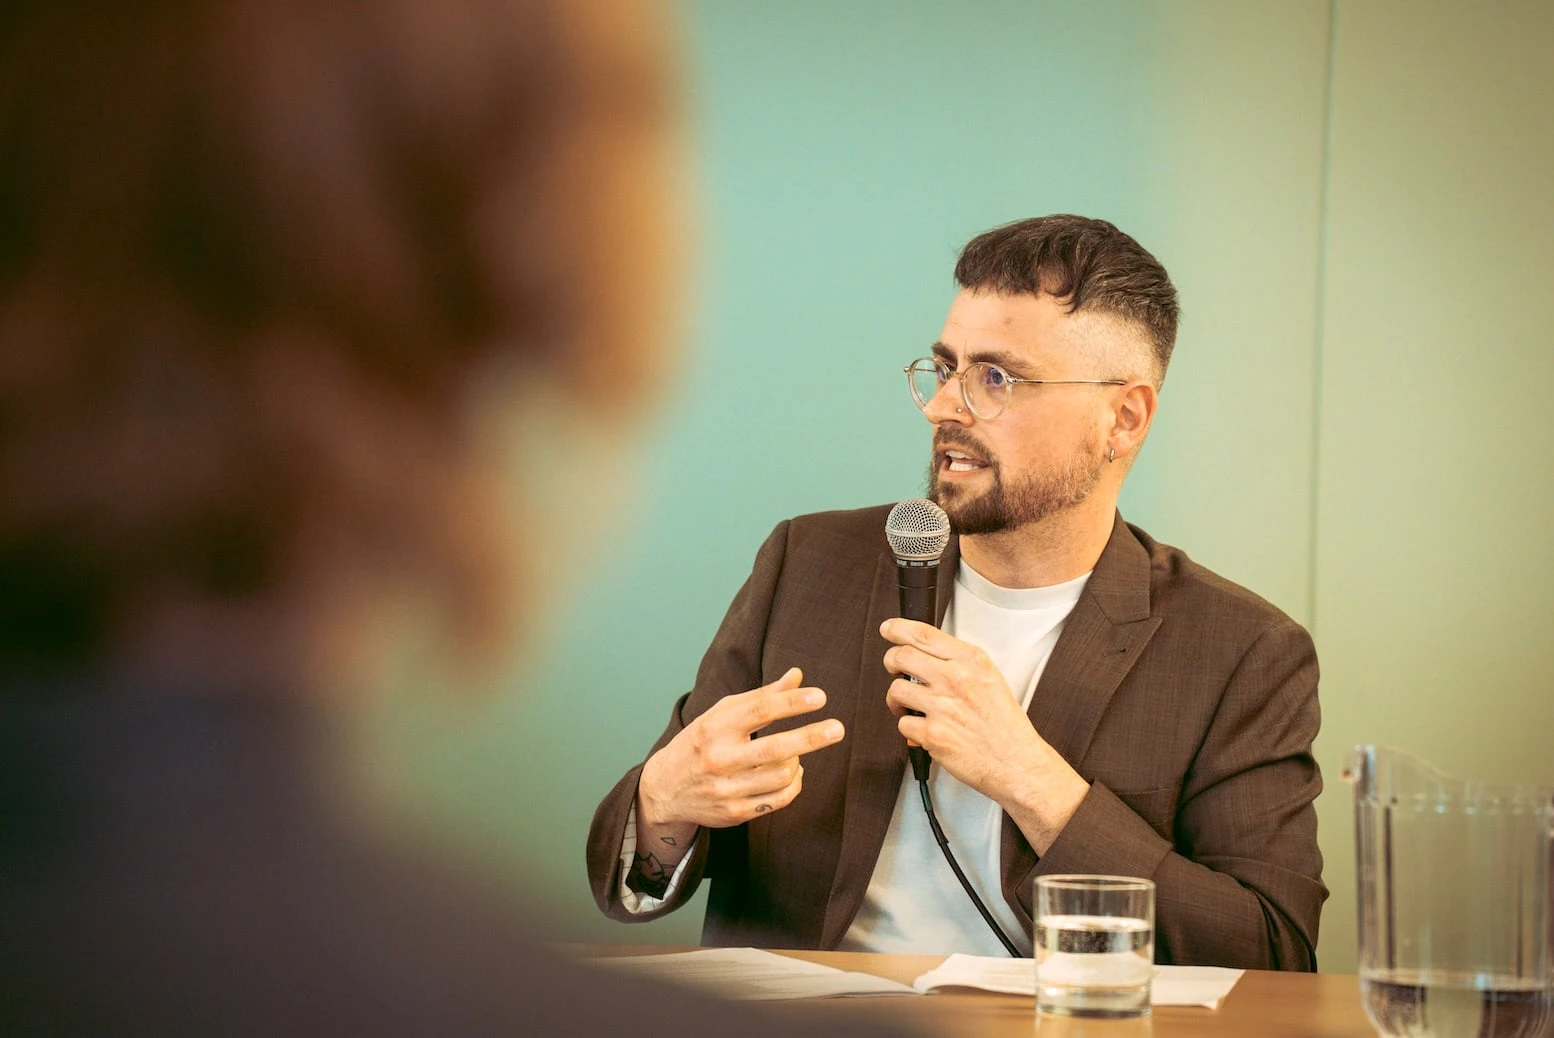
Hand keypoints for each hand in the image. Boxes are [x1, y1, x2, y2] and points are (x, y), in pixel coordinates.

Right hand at [637, 667, 844, 829]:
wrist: (664, 788)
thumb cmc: (701, 742)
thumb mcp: (722, 714)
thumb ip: (762, 697)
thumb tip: (798, 676)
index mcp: (714, 727)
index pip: (759, 711)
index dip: (792, 703)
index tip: (820, 697)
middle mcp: (718, 759)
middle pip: (774, 749)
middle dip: (809, 737)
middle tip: (837, 728)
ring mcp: (726, 789)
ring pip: (780, 776)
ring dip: (798, 761)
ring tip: (800, 752)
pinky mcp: (734, 813)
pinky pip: (778, 799)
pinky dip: (794, 784)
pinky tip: (794, 772)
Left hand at [880, 618, 1087, 853]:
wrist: (1015, 762)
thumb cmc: (1005, 725)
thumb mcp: (990, 679)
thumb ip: (960, 663)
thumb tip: (926, 653)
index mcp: (971, 661)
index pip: (924, 634)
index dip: (898, 629)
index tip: (889, 629)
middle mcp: (955, 679)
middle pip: (901, 656)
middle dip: (891, 662)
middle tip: (894, 670)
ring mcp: (942, 706)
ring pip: (896, 689)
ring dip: (896, 699)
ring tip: (908, 706)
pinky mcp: (932, 734)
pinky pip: (903, 724)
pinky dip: (910, 728)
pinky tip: (924, 729)